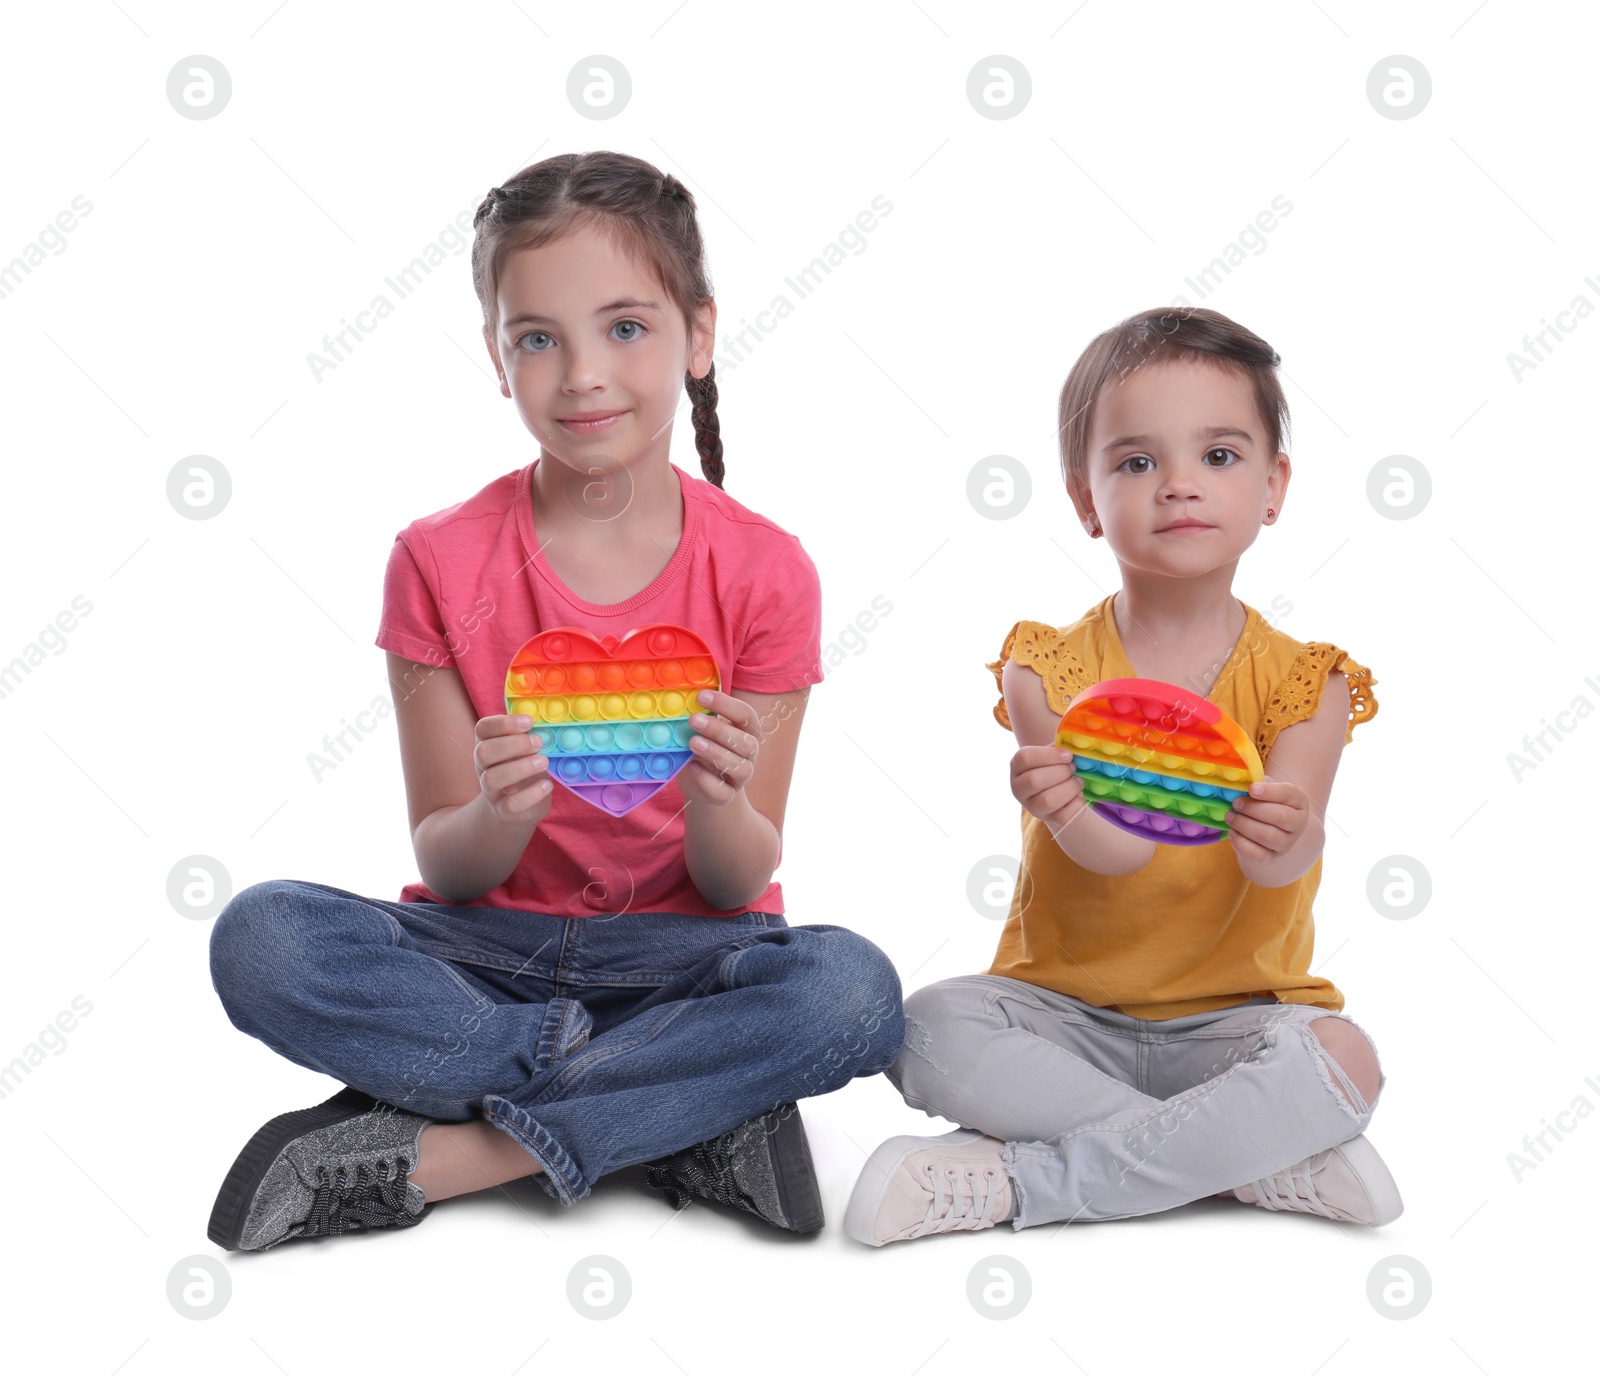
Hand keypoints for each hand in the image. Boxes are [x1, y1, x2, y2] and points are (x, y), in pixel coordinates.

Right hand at [475, 713, 553, 824]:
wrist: (521, 803)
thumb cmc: (526, 765)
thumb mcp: (526, 748)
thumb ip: (530, 735)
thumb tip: (547, 724)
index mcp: (486, 743)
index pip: (483, 728)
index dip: (504, 723)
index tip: (528, 721)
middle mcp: (482, 766)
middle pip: (483, 752)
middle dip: (513, 745)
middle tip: (538, 743)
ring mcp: (489, 790)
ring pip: (492, 778)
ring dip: (521, 768)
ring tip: (543, 762)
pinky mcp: (501, 810)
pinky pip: (510, 804)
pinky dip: (531, 794)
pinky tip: (547, 785)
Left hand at [676, 689, 760, 806]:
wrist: (699, 779)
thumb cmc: (702, 743)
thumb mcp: (703, 727)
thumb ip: (700, 714)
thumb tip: (682, 697)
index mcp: (747, 731)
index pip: (746, 715)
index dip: (726, 705)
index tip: (701, 696)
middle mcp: (749, 754)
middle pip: (747, 743)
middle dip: (720, 730)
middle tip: (694, 720)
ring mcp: (741, 777)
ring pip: (741, 769)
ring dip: (716, 754)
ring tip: (692, 743)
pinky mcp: (727, 795)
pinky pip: (723, 792)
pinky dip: (707, 780)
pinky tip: (692, 767)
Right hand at [1009, 745, 1085, 828]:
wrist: (1058, 791)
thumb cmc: (1054, 766)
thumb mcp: (1051, 753)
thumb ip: (1060, 747)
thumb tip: (1076, 744)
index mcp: (1017, 766)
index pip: (1025, 758)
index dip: (1049, 756)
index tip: (1068, 755)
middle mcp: (1018, 788)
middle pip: (1034, 780)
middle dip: (1061, 772)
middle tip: (1074, 768)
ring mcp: (1031, 806)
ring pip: (1047, 800)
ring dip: (1069, 788)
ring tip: (1078, 781)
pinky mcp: (1048, 819)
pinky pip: (1063, 815)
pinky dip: (1076, 803)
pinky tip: (1078, 795)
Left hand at [1226, 775, 1311, 862]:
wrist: (1267, 825)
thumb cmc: (1264, 801)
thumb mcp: (1263, 787)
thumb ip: (1254, 782)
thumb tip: (1237, 783)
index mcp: (1298, 801)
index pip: (1289, 794)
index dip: (1270, 791)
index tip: (1251, 789)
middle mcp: (1297, 823)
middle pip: (1281, 817)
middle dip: (1254, 809)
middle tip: (1236, 803)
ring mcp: (1286, 843)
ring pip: (1268, 836)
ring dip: (1245, 825)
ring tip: (1230, 816)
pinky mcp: (1271, 857)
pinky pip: (1257, 854)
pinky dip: (1241, 843)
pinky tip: (1232, 832)